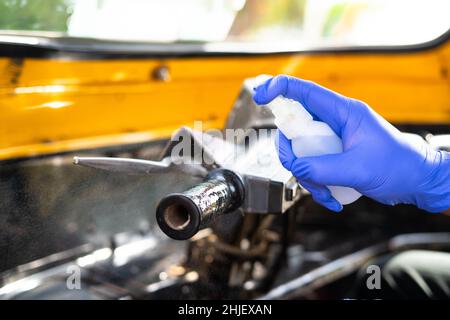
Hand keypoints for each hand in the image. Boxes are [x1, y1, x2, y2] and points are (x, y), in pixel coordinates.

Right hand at [253, 75, 449, 212]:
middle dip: (294, 155)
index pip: (306, 92)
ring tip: (327, 194)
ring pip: (301, 153)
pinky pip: (311, 168)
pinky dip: (316, 185)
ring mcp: (332, 141)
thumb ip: (321, 168)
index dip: (280, 88)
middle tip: (301, 171)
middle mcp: (334, 123)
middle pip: (295, 129)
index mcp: (344, 112)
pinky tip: (332, 198)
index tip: (260, 95)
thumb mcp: (358, 168)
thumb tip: (294, 167)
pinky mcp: (332, 157)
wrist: (417, 181)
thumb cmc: (400, 166)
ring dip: (308, 177)